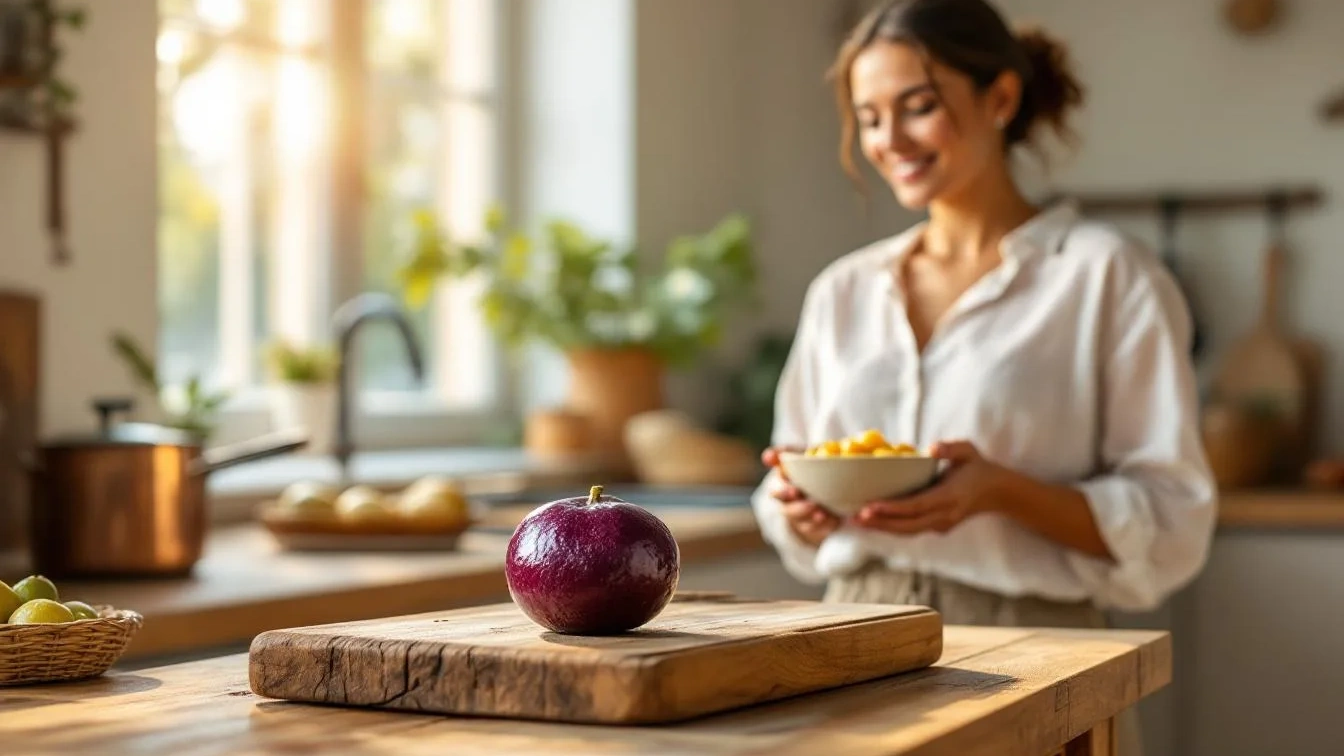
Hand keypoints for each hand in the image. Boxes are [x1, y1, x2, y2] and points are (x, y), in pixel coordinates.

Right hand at [762, 446, 839, 546]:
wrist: (827, 479)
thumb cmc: (809, 463)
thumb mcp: (798, 454)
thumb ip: (783, 452)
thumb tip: (766, 456)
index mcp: (782, 486)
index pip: (776, 491)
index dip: (783, 492)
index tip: (794, 491)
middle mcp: (789, 504)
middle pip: (788, 511)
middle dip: (799, 509)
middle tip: (812, 505)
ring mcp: (802, 518)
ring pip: (803, 523)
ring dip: (812, 520)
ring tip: (823, 514)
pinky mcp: (815, 527)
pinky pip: (819, 531)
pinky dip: (826, 526)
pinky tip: (835, 520)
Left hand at [853, 440, 1007, 535]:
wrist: (997, 492)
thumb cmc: (979, 467)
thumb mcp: (969, 451)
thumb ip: (952, 448)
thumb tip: (932, 448)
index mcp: (950, 496)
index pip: (917, 505)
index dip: (893, 508)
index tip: (870, 506)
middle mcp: (944, 515)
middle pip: (908, 525)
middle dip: (880, 523)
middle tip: (854, 517)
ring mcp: (941, 524)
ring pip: (908, 531)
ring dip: (882, 528)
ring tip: (856, 521)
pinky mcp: (937, 527)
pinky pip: (911, 529)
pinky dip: (891, 527)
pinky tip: (872, 521)